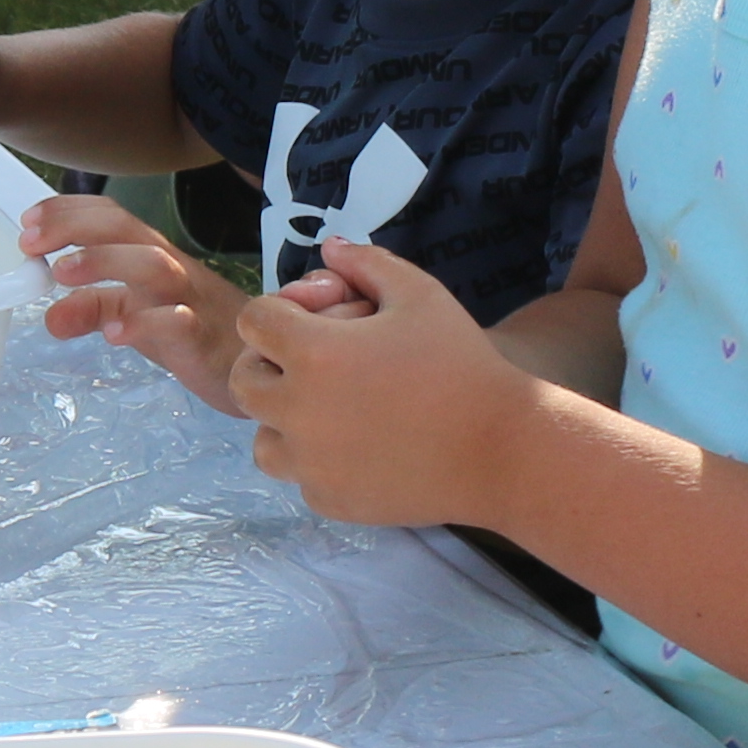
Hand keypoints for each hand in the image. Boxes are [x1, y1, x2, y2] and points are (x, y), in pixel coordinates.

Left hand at [23, 189, 250, 404]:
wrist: (261, 358)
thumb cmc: (195, 330)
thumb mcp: (135, 316)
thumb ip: (93, 310)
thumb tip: (49, 315)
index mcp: (150, 255)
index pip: (108, 216)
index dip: (67, 211)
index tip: (27, 223)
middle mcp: (169, 267)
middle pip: (123, 227)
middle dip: (74, 225)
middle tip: (30, 242)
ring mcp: (188, 298)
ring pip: (152, 263)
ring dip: (104, 261)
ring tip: (62, 274)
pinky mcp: (202, 336)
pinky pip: (176, 322)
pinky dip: (143, 324)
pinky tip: (112, 334)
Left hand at [224, 238, 534, 521]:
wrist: (502, 448)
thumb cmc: (462, 362)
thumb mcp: (419, 293)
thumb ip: (367, 264)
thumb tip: (329, 248)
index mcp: (313, 353)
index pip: (254, 320)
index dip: (282, 309)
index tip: (320, 316)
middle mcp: (298, 410)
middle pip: (245, 381)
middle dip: (271, 363)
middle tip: (315, 362)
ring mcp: (311, 463)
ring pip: (263, 439)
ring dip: (284, 420)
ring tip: (330, 409)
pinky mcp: (330, 500)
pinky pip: (302, 477)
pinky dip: (318, 461)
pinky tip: (359, 445)